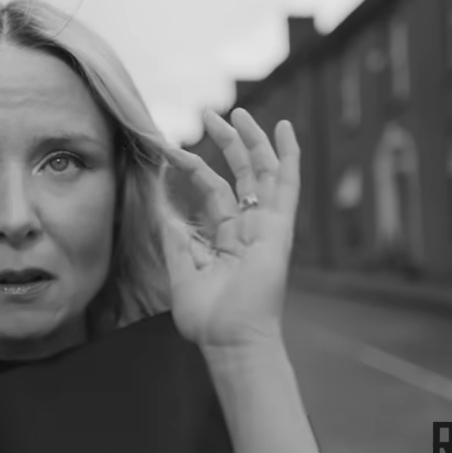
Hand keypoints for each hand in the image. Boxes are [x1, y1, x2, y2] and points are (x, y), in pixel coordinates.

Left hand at [158, 108, 300, 349]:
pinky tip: (283, 128)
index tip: (171, 149)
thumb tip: (164, 212)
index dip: (193, 166)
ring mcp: (266, 226)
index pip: (212, 189)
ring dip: (251, 140)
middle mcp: (249, 227)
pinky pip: (287, 186)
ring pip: (261, 172)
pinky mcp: (279, 229)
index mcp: (227, 237)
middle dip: (227, 142)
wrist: (229, 340)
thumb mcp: (182, 272)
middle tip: (209, 115)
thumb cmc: (208, 318)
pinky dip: (288, 156)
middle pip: (240, 173)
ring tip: (235, 112)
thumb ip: (176, 240)